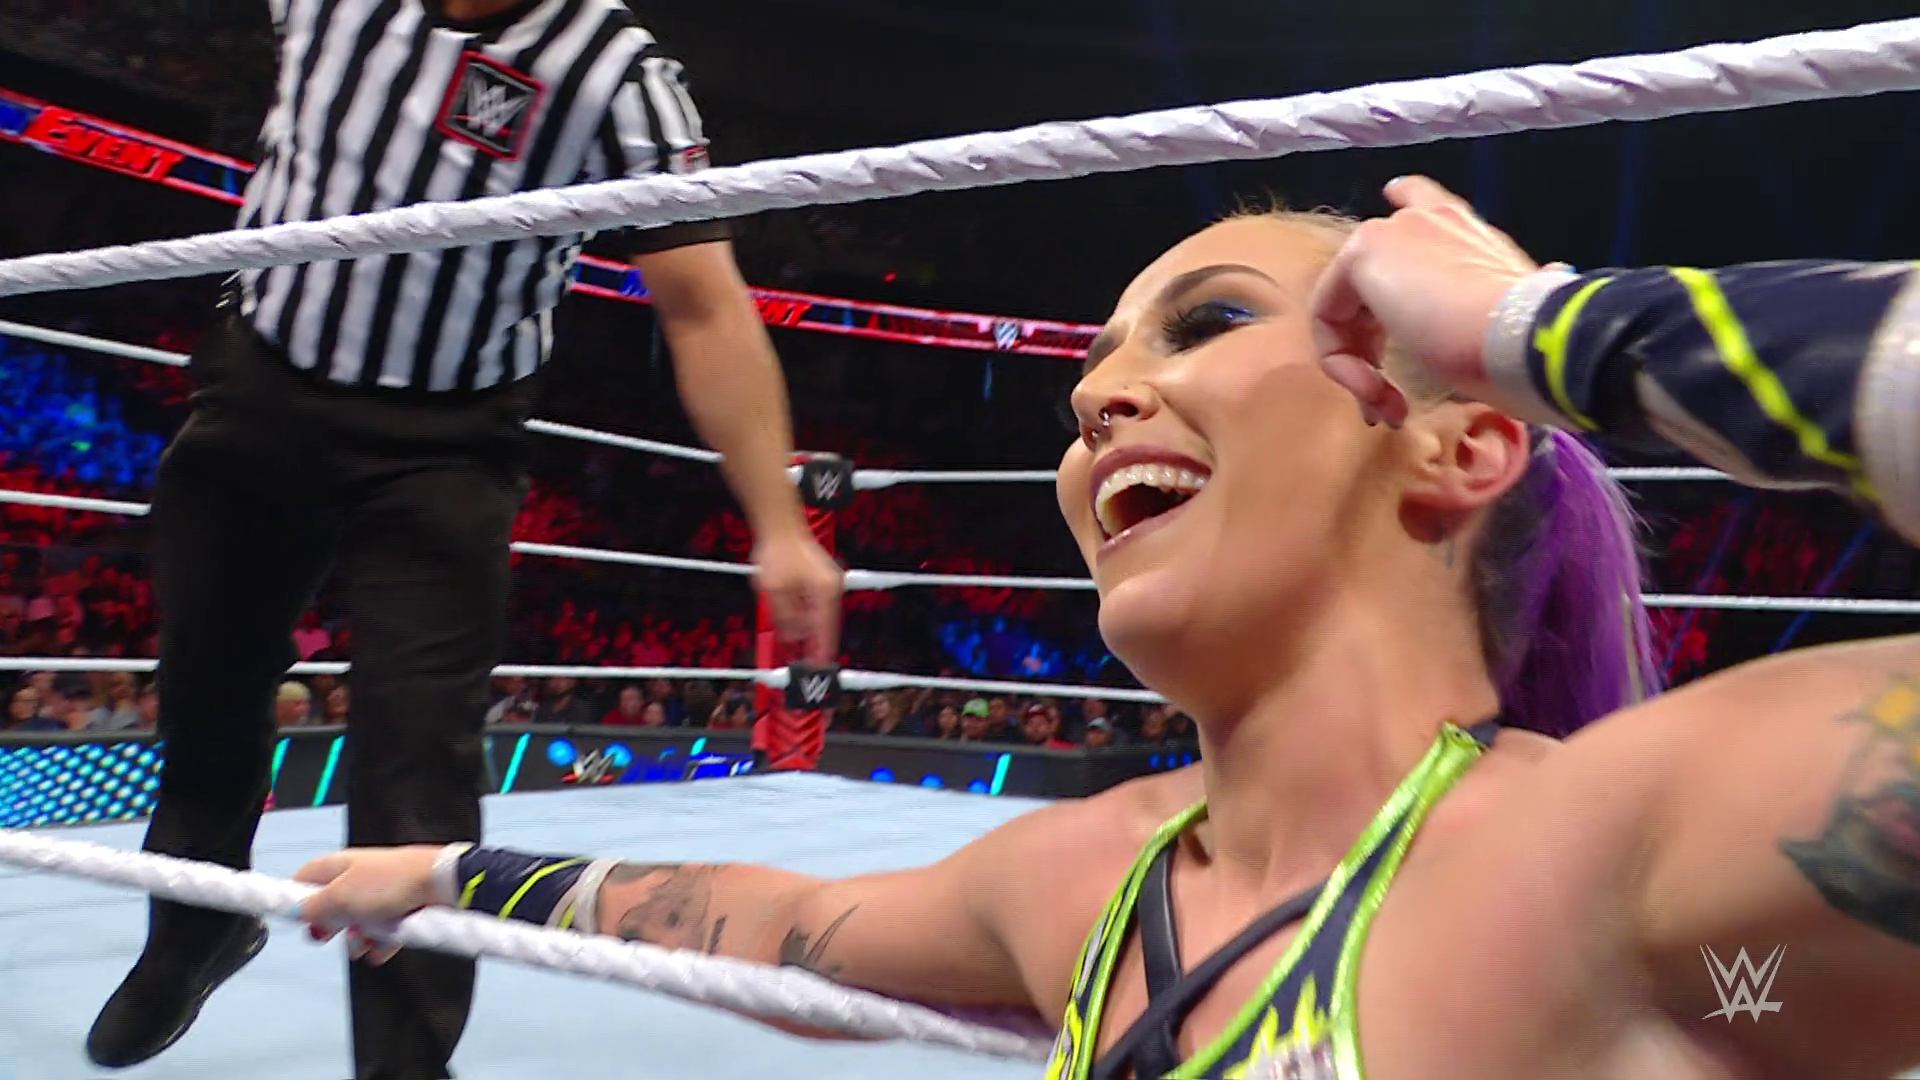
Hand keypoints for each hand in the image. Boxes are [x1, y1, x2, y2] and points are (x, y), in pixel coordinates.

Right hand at [293, 846, 443, 963]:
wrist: (439, 883)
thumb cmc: (389, 884)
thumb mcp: (339, 897)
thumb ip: (313, 906)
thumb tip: (291, 910)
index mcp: (338, 866)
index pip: (304, 878)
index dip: (295, 899)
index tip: (290, 919)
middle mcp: (358, 877)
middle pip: (331, 905)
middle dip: (328, 926)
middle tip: (324, 937)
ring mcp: (380, 893)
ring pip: (357, 923)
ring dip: (356, 939)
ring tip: (361, 945)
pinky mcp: (401, 909)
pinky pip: (382, 932)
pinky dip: (380, 943)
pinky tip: (381, 949)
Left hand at [752, 528, 842, 664]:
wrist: (780, 523)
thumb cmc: (779, 551)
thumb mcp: (775, 591)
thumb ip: (784, 618)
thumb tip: (790, 637)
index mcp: (825, 593)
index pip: (825, 631)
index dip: (820, 652)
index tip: (816, 668)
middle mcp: (833, 588)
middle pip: (826, 624)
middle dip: (814, 641)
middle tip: (806, 660)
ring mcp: (830, 581)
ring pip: (822, 614)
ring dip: (808, 628)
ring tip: (797, 642)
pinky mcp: (822, 577)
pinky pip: (818, 603)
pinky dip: (808, 614)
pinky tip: (796, 622)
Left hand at [1310, 176, 1545, 426]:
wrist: (1524, 336)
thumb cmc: (1527, 341)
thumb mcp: (1513, 316)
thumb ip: (1505, 297)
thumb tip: (1558, 273)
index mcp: (1467, 232)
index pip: (1425, 198)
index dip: (1406, 197)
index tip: (1392, 190)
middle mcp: (1427, 219)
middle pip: (1367, 277)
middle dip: (1372, 351)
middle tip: (1390, 403)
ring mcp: (1392, 231)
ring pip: (1347, 308)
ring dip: (1362, 368)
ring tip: (1389, 407)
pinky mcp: (1364, 253)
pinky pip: (1328, 319)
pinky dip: (1345, 365)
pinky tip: (1377, 391)